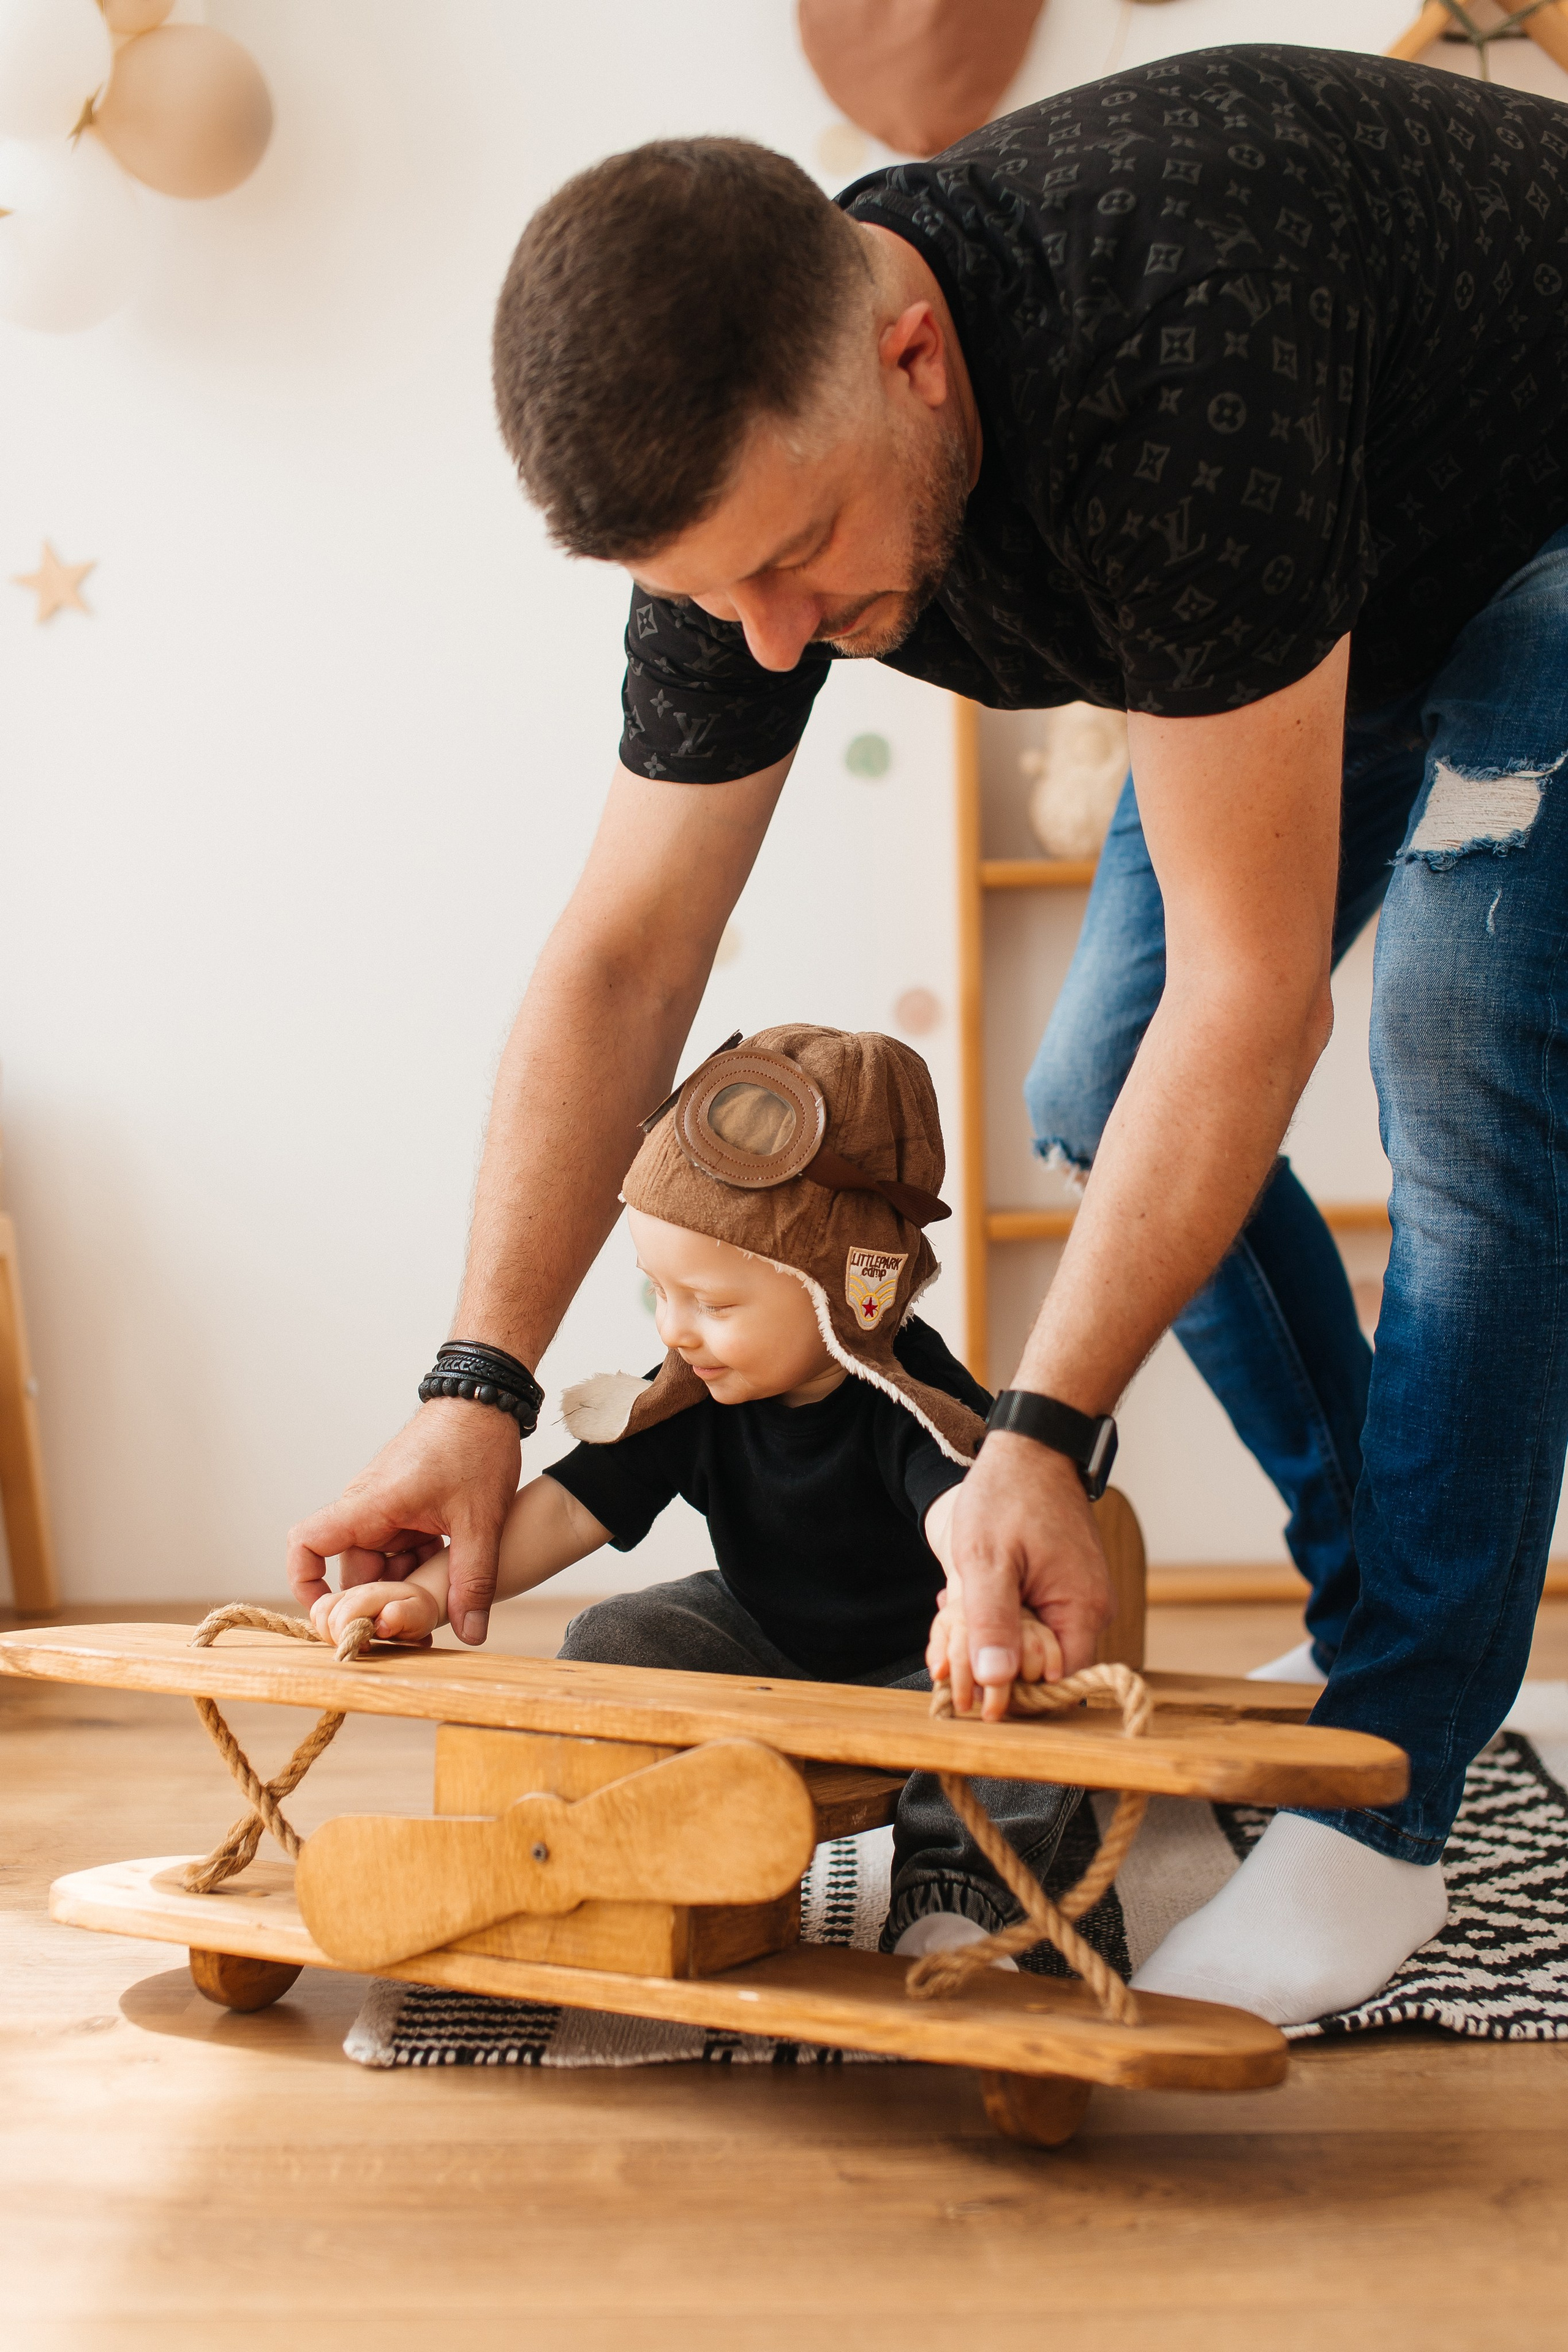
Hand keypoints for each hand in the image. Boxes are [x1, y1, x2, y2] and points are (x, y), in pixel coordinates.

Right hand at [287, 1399, 520, 1644]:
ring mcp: (387, 1507)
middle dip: (381, 1604)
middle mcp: (368, 1507)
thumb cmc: (475, 1446)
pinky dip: (422, 1568)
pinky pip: (402, 1549)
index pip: (307, 1544)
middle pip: (355, 1571)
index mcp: (370, 1504)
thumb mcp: (480, 1521)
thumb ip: (473, 1580)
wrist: (488, 1399)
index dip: (306, 1583)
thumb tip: (471, 1634)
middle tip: (417, 1637)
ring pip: (384, 1564)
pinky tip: (455, 1584)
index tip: (330, 1617)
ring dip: (408, 1588)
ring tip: (444, 1614)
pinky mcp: (406, 1507)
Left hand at [945, 1434, 1112, 1720]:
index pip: (1053, 1683)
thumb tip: (995, 1682)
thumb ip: (992, 1622)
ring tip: (952, 1611)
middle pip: (1041, 1666)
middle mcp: (1091, 1609)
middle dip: (991, 1660)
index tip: (963, 1681)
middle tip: (946, 1642)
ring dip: (990, 1634)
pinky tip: (968, 1597)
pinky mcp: (1066, 1582)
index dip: (1009, 1690)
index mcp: (1082, 1611)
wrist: (1032, 1446)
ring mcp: (1080, 1595)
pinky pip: (1034, 1616)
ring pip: (1032, 1640)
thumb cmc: (1007, 1495)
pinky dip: (1000, 1612)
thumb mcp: (986, 1560)